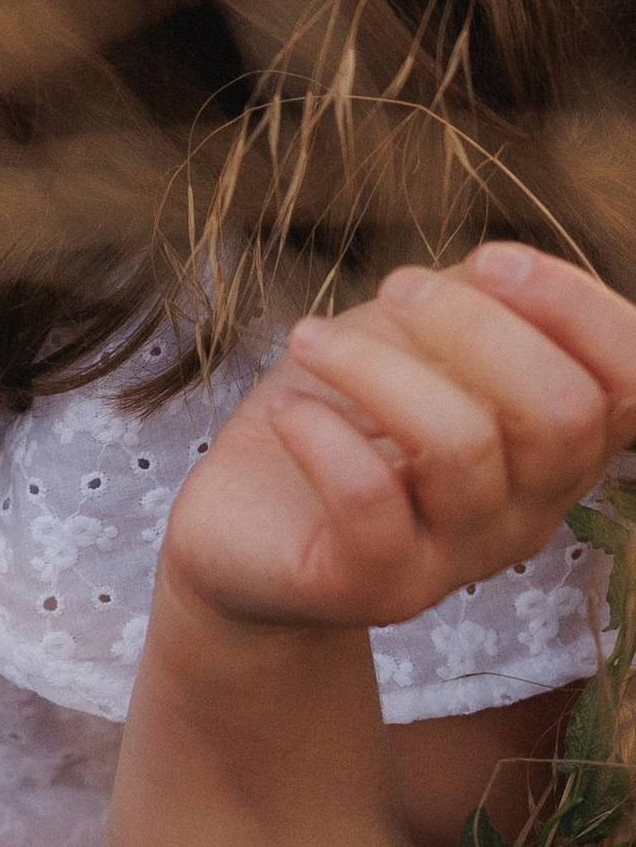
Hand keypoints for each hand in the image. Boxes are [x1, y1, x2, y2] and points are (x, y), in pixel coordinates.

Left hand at [161, 245, 635, 634]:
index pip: (632, 382)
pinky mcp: (380, 585)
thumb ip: (479, 302)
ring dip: (373, 365)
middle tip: (393, 289)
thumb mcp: (416, 339)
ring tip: (310, 338)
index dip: (580, 308)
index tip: (492, 260)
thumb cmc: (345, 413)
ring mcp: (462, 557)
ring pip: (461, 446)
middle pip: (563, 414)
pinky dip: (322, 434)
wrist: (248, 523)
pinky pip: (371, 501)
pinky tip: (289, 410)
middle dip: (472, 324)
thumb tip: (506, 270)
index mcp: (559, 445)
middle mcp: (531, 509)